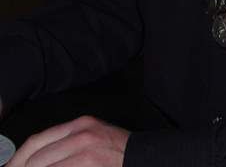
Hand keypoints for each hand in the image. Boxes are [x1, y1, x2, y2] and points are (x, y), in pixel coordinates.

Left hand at [7, 115, 129, 165]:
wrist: (144, 158)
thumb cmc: (119, 152)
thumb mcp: (92, 138)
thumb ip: (66, 144)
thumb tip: (36, 160)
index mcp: (80, 124)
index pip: (36, 141)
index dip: (19, 159)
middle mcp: (80, 134)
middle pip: (36, 157)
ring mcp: (84, 150)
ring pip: (43, 166)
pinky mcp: (88, 163)